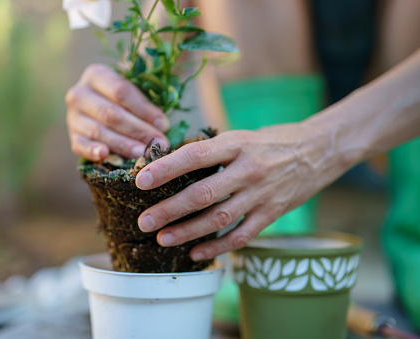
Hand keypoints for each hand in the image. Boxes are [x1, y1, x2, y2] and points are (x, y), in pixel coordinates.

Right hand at [66, 64, 169, 160]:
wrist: (101, 108)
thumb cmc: (126, 99)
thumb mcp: (135, 90)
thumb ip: (147, 101)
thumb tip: (164, 121)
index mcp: (96, 74)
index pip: (121, 91)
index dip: (144, 109)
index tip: (163, 124)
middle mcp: (79, 93)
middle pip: (111, 113)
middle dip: (138, 130)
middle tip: (157, 143)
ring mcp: (73, 116)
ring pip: (99, 131)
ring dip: (123, 144)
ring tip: (142, 154)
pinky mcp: (73, 136)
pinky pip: (81, 145)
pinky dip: (92, 151)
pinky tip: (105, 155)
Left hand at [134, 124, 345, 259]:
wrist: (318, 151)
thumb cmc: (270, 142)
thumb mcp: (241, 136)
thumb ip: (211, 150)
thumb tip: (169, 163)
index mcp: (237, 144)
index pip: (196, 156)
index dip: (167, 169)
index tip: (142, 181)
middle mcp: (249, 170)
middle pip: (203, 193)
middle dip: (170, 209)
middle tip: (144, 221)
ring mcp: (261, 194)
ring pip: (219, 219)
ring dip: (188, 231)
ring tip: (162, 238)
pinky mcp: (272, 214)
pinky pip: (241, 235)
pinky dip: (217, 247)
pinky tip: (195, 253)